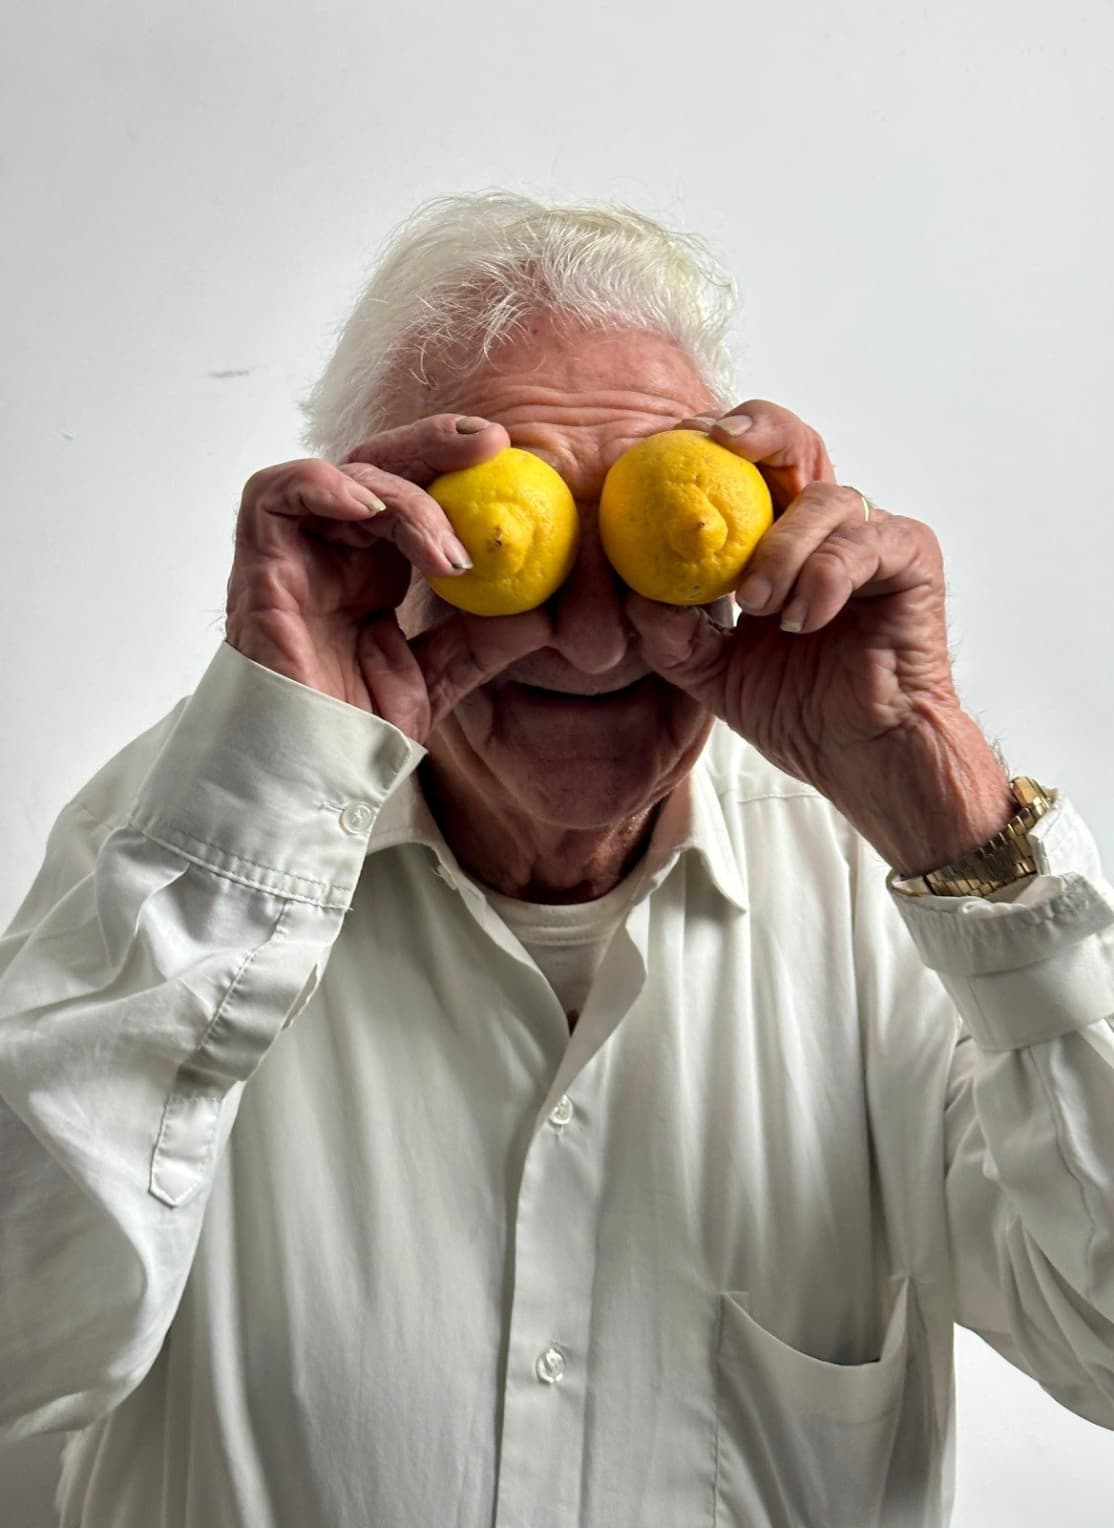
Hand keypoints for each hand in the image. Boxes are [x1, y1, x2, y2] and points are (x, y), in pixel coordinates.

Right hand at [224, 415, 551, 742]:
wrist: (311, 775)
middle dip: (435, 446)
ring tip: (445, 553)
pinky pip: (274, 495)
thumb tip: (548, 612)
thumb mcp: (441, 678)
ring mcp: (296, 556)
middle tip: (491, 444)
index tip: (506, 452)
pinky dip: (322, 485)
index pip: (410, 490)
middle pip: (379, 465)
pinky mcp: (259, 567)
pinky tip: (369, 507)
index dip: (451, 463)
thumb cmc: (360, 733)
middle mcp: (334, 552)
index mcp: (372, 569)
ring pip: (343, 477)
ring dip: (401, 497)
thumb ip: (484, 640)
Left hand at [625, 401, 1012, 872]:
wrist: (857, 756)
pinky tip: (804, 619)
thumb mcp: (710, 670)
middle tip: (720, 446)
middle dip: (758, 431)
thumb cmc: (793, 708)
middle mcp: (824, 525)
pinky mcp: (910, 558)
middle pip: (796, 443)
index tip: (669, 444)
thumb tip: (630, 592)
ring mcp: (871, 537)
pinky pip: (864, 545)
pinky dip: (826, 576)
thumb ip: (671, 631)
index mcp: (776, 536)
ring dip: (781, 549)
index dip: (709, 442)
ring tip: (758, 605)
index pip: (744, 467)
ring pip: (826, 499)